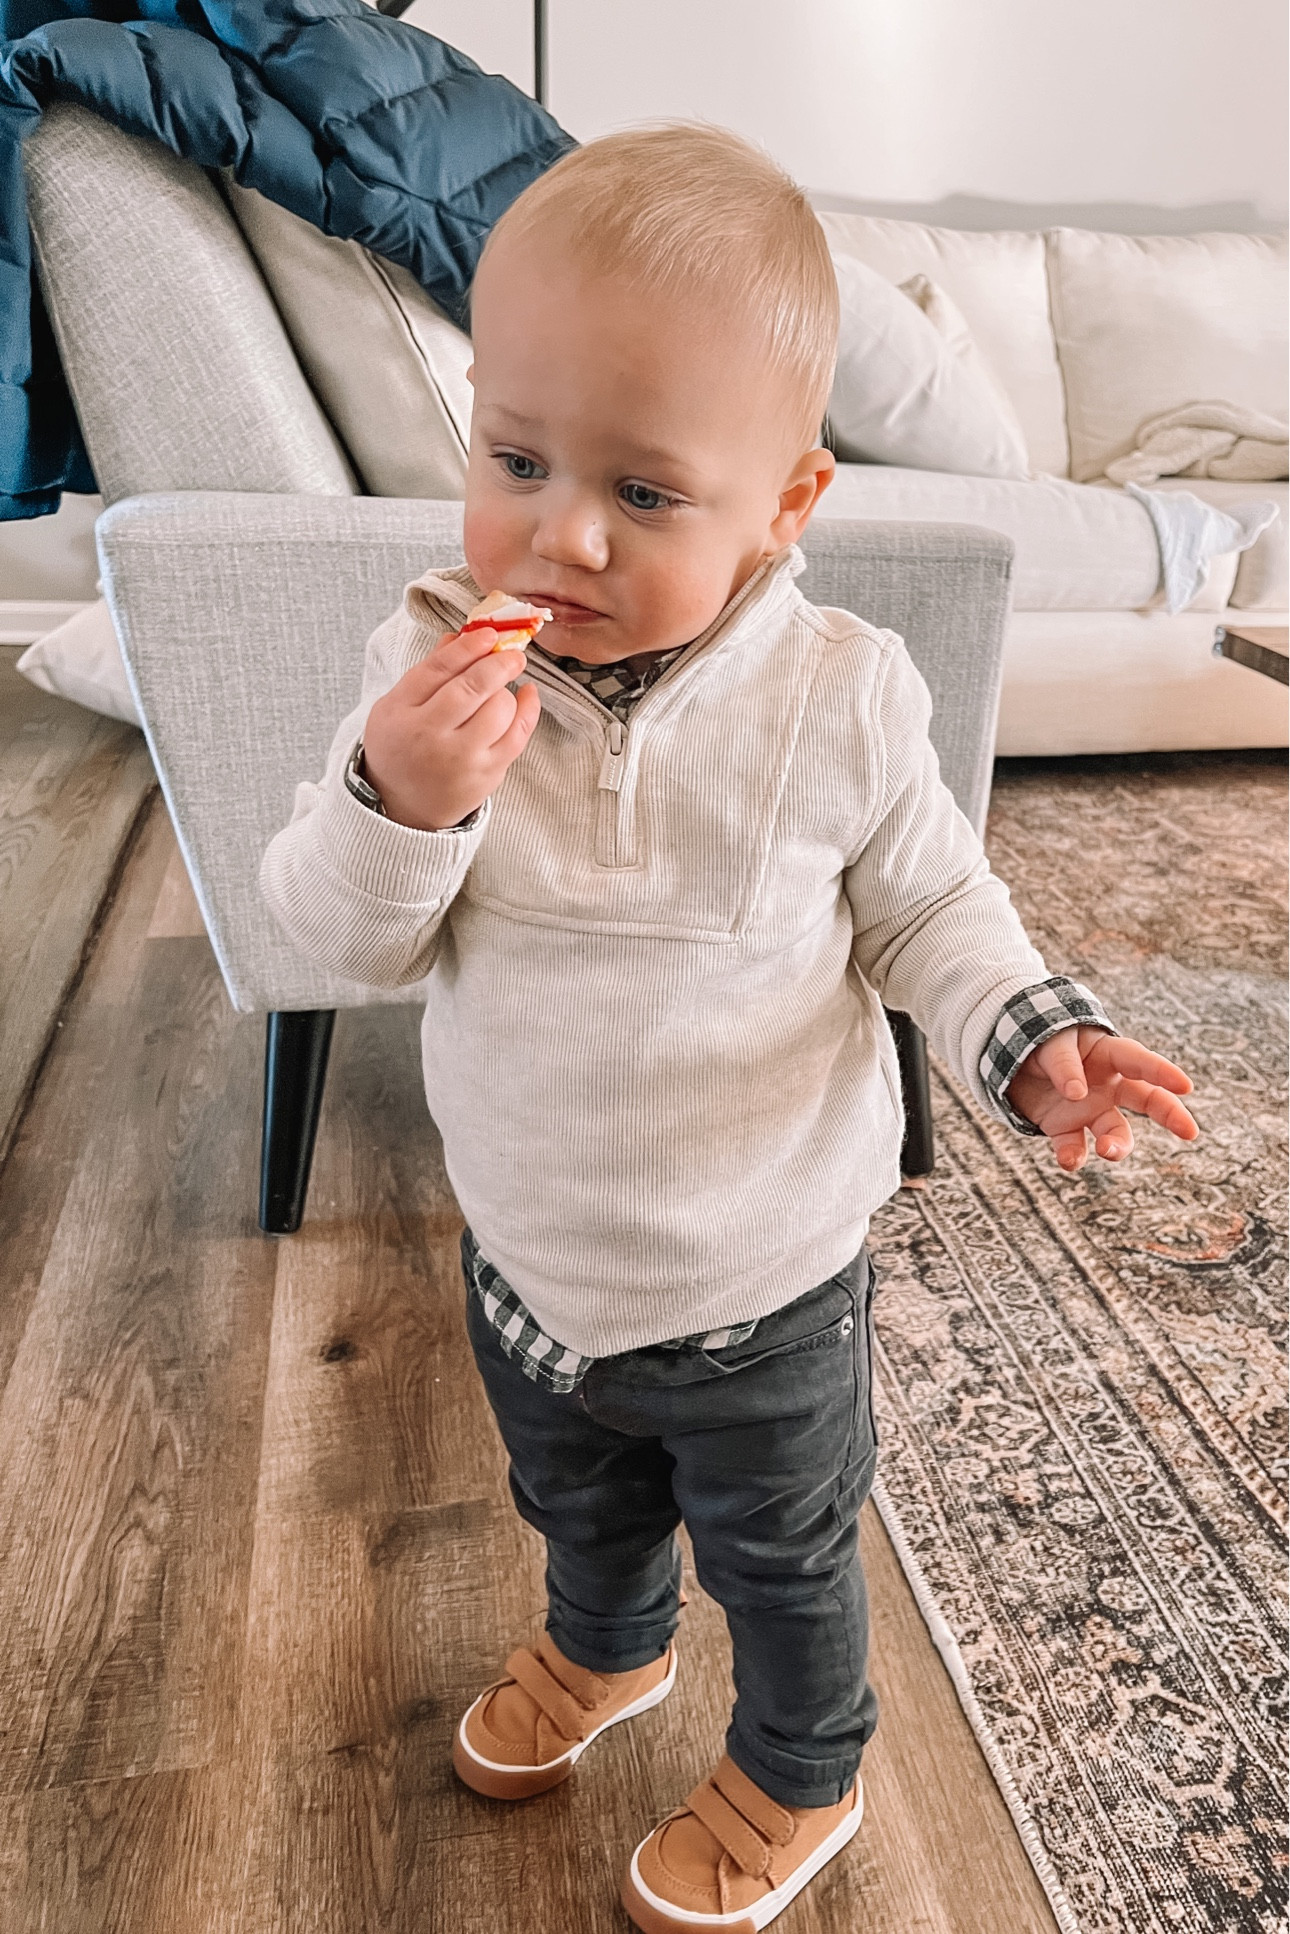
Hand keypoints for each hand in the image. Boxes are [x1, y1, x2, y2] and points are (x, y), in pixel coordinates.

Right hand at [362, 625, 540, 830]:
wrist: (403, 807)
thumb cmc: (402, 749)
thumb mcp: (396, 707)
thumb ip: (427, 672)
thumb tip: (459, 637)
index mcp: (401, 711)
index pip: (438, 668)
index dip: (468, 646)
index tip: (488, 634)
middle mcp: (430, 735)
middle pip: (471, 687)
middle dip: (498, 663)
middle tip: (512, 653)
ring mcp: (460, 758)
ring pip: (498, 710)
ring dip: (506, 690)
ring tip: (501, 688)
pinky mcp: (486, 775)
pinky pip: (517, 736)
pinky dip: (528, 710)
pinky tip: (527, 695)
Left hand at [1005, 1025, 1198, 1170]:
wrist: (1013, 1058)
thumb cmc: (1041, 1042)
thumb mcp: (1050, 1042)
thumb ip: (1064, 1064)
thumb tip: (1077, 1094)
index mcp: (1108, 1055)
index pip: (1141, 1062)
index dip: (1163, 1072)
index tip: (1185, 1086)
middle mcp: (1108, 1085)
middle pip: (1148, 1100)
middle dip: (1170, 1114)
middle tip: (1191, 1132)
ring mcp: (1090, 1109)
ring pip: (1115, 1131)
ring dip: (1116, 1145)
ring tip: (1107, 1150)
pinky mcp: (1065, 1128)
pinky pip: (1074, 1146)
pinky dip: (1072, 1156)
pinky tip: (1069, 1161)